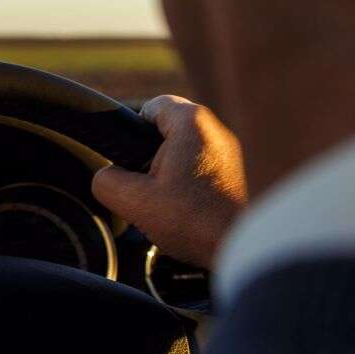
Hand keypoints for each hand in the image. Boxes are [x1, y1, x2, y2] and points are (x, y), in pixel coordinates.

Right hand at [92, 95, 247, 268]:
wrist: (248, 247)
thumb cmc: (196, 220)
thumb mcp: (134, 202)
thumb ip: (107, 181)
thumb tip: (106, 178)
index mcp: (191, 123)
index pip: (152, 106)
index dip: (133, 130)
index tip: (130, 159)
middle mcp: (217, 129)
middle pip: (170, 131)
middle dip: (153, 159)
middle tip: (149, 188)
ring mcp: (234, 151)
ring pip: (188, 153)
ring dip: (174, 175)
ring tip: (171, 205)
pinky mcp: (243, 173)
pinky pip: (206, 170)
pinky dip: (194, 186)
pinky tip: (192, 213)